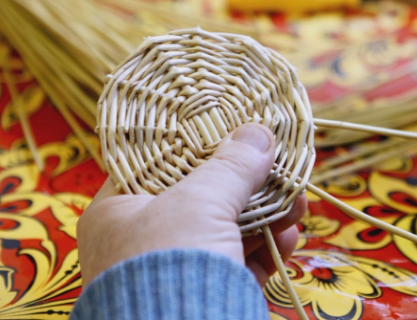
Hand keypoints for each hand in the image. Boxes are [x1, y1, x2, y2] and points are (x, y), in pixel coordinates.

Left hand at [77, 123, 306, 285]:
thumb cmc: (170, 265)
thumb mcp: (198, 203)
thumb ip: (230, 166)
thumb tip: (257, 132)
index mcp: (119, 210)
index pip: (157, 160)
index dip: (198, 139)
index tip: (234, 124)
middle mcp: (143, 238)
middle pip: (202, 193)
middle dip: (247, 180)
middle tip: (280, 164)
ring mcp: (177, 267)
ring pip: (227, 227)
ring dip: (267, 212)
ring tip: (297, 200)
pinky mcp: (208, 291)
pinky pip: (240, 260)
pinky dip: (268, 247)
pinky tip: (290, 235)